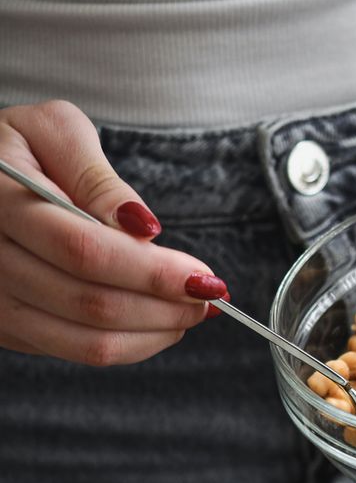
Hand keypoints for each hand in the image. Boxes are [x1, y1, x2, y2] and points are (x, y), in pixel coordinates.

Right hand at [0, 101, 228, 364]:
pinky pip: (77, 351)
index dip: (150, 271)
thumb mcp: (55, 131)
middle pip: (91, 304)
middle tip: (209, 295)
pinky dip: (130, 343)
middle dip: (164, 306)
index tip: (203, 275)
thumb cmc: (20, 147)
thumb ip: (98, 177)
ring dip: (153, 333)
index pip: (84, 251)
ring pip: (88, 342)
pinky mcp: (8, 329)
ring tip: (191, 311)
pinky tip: (157, 320)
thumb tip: (143, 227)